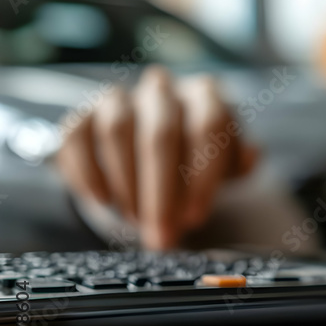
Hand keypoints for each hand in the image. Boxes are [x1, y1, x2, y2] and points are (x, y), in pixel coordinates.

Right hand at [56, 66, 256, 248]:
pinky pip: (76, 135)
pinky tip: (103, 201)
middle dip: (161, 192)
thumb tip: (249, 158)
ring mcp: (121, 98)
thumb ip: (239, 163)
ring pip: (117, 130)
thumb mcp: (227, 165)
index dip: (202, 176)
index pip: (209, 125)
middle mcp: (163, 91)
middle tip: (162, 234)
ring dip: (127, 183)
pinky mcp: (83, 114)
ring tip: (137, 221)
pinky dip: (87, 171)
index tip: (195, 217)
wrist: (157, 157)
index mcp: (205, 97)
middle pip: (160, 134)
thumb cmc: (199, 162)